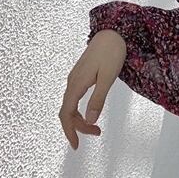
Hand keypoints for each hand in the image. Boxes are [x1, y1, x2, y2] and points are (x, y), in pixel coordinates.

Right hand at [59, 29, 125, 149]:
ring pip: (71, 105)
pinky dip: (80, 109)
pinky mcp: (81, 75)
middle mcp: (72, 82)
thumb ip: (98, 99)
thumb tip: (90, 120)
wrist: (112, 32)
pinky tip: (90, 111)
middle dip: (78, 127)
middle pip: (67, 112)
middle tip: (97, 134)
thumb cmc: (112, 52)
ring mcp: (75, 78)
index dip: (69, 131)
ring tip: (96, 127)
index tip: (76, 145)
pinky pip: (75, 97)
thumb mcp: (108, 78)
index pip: (66, 114)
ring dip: (80, 118)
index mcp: (76, 84)